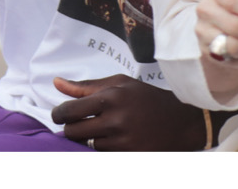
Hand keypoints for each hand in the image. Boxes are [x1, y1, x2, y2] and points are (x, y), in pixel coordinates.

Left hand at [47, 74, 208, 150]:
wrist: (180, 121)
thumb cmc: (147, 98)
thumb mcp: (121, 84)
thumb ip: (86, 86)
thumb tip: (56, 83)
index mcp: (112, 96)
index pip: (68, 110)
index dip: (59, 113)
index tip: (61, 113)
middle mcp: (116, 119)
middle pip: (71, 131)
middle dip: (71, 127)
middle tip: (81, 122)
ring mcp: (121, 140)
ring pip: (84, 144)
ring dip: (86, 138)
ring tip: (100, 129)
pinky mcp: (126, 155)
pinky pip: (98, 154)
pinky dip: (99, 148)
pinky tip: (110, 139)